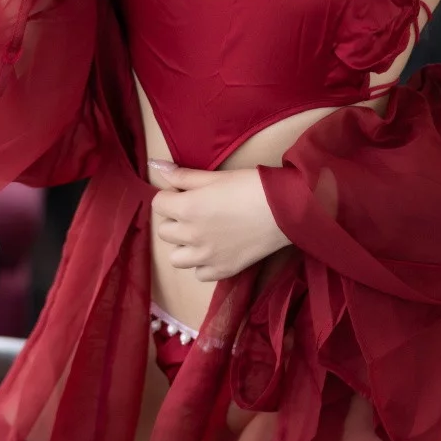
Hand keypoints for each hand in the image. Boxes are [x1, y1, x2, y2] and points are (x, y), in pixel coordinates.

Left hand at [147, 160, 290, 282]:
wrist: (285, 210)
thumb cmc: (251, 186)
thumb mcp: (215, 176)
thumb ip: (183, 176)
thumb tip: (155, 166)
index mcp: (186, 208)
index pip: (158, 204)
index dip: (170, 196)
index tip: (186, 193)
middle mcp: (190, 236)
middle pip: (164, 231)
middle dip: (175, 220)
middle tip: (195, 211)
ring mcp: (205, 257)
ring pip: (176, 257)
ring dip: (184, 245)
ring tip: (202, 234)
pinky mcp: (222, 271)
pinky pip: (198, 273)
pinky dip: (203, 264)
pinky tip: (215, 250)